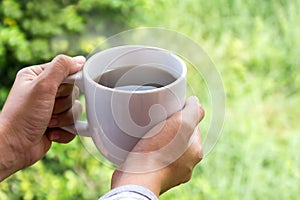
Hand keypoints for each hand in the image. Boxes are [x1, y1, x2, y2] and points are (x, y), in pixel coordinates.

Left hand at [0, 55, 84, 180]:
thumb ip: (61, 68)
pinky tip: (51, 133)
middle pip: (74, 92)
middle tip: (48, 108)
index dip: (69, 82)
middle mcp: (45, 92)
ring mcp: (52, 109)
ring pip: (76, 109)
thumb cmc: (22, 116)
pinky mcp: (58, 125)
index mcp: (38, 77)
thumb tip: (80, 60)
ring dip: (64, 119)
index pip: (66, 71)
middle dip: (64, 104)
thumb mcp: (42, 86)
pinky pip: (74, 125)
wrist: (14, 147)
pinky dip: (65, 131)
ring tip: (48, 123)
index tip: (61, 90)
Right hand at [111, 96, 204, 195]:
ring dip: (158, 139)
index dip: (182, 116)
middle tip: (155, 121)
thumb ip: (194, 111)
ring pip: (166, 148)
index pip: (192, 127)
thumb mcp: (182, 124)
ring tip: (146, 132)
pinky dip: (149, 151)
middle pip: (179, 137)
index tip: (168, 112)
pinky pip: (154, 158)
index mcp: (195, 152)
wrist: (136, 180)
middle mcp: (185, 165)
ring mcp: (170, 172)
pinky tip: (140, 146)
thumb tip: (196, 102)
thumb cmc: (158, 152)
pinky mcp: (154, 175)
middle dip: (169, 127)